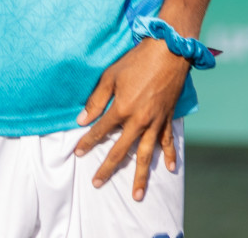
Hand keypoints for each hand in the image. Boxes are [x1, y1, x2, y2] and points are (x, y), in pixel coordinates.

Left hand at [74, 39, 189, 199]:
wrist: (168, 53)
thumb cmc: (135, 62)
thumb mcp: (109, 77)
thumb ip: (96, 100)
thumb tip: (81, 119)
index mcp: (122, 109)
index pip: (100, 131)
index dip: (87, 142)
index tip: (78, 154)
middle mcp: (139, 121)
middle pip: (121, 150)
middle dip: (108, 167)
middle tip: (97, 183)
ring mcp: (156, 122)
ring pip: (146, 154)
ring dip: (141, 175)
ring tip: (137, 194)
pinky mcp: (168, 118)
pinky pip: (168, 141)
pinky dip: (169, 155)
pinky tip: (169, 169)